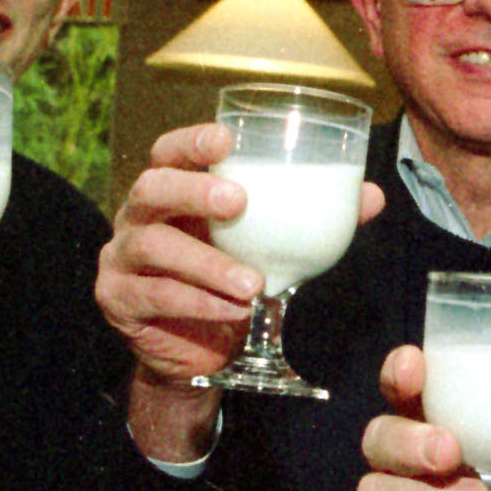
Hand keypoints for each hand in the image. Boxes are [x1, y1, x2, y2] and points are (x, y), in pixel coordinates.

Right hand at [96, 123, 384, 463]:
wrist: (195, 351)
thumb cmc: (228, 279)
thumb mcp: (266, 246)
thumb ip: (312, 220)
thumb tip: (371, 195)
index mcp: (172, 193)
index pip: (169, 152)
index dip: (191, 142)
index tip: (226, 139)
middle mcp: (138, 217)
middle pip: (151, 189)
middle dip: (193, 192)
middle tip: (238, 202)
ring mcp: (122, 258)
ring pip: (154, 247)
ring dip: (207, 263)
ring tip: (252, 282)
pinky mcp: (119, 300)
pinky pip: (156, 296)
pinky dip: (199, 303)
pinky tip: (234, 310)